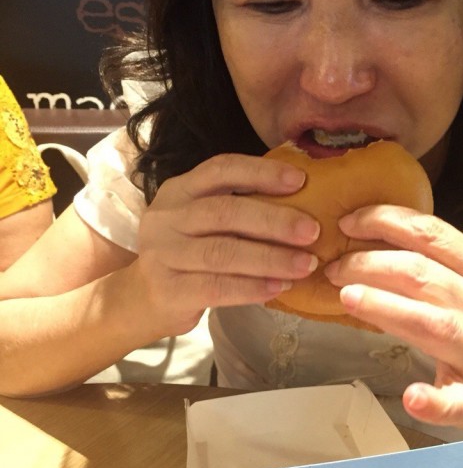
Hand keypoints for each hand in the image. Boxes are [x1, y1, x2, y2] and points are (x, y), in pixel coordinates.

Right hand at [135, 153, 319, 334]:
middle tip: (312, 231)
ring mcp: (163, 254)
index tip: (300, 180)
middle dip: (274, 220)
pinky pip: (216, 287)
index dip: (261, 172)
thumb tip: (304, 206)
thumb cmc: (189, 254)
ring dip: (270, 258)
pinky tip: (279, 287)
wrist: (143, 298)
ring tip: (305, 265)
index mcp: (180, 190)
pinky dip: (252, 287)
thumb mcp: (203, 222)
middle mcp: (167, 217)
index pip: (220, 169)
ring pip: (222, 252)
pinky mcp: (168, 290)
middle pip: (224, 212)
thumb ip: (239, 208)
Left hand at [324, 205, 462, 436]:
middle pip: (423, 275)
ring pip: (433, 324)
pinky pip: (455, 400)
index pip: (434, 234)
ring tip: (347, 298)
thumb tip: (365, 244)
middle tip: (334, 268)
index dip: (387, 222)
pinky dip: (433, 400)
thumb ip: (433, 267)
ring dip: (386, 307)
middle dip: (371, 264)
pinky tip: (411, 397)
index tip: (349, 223)